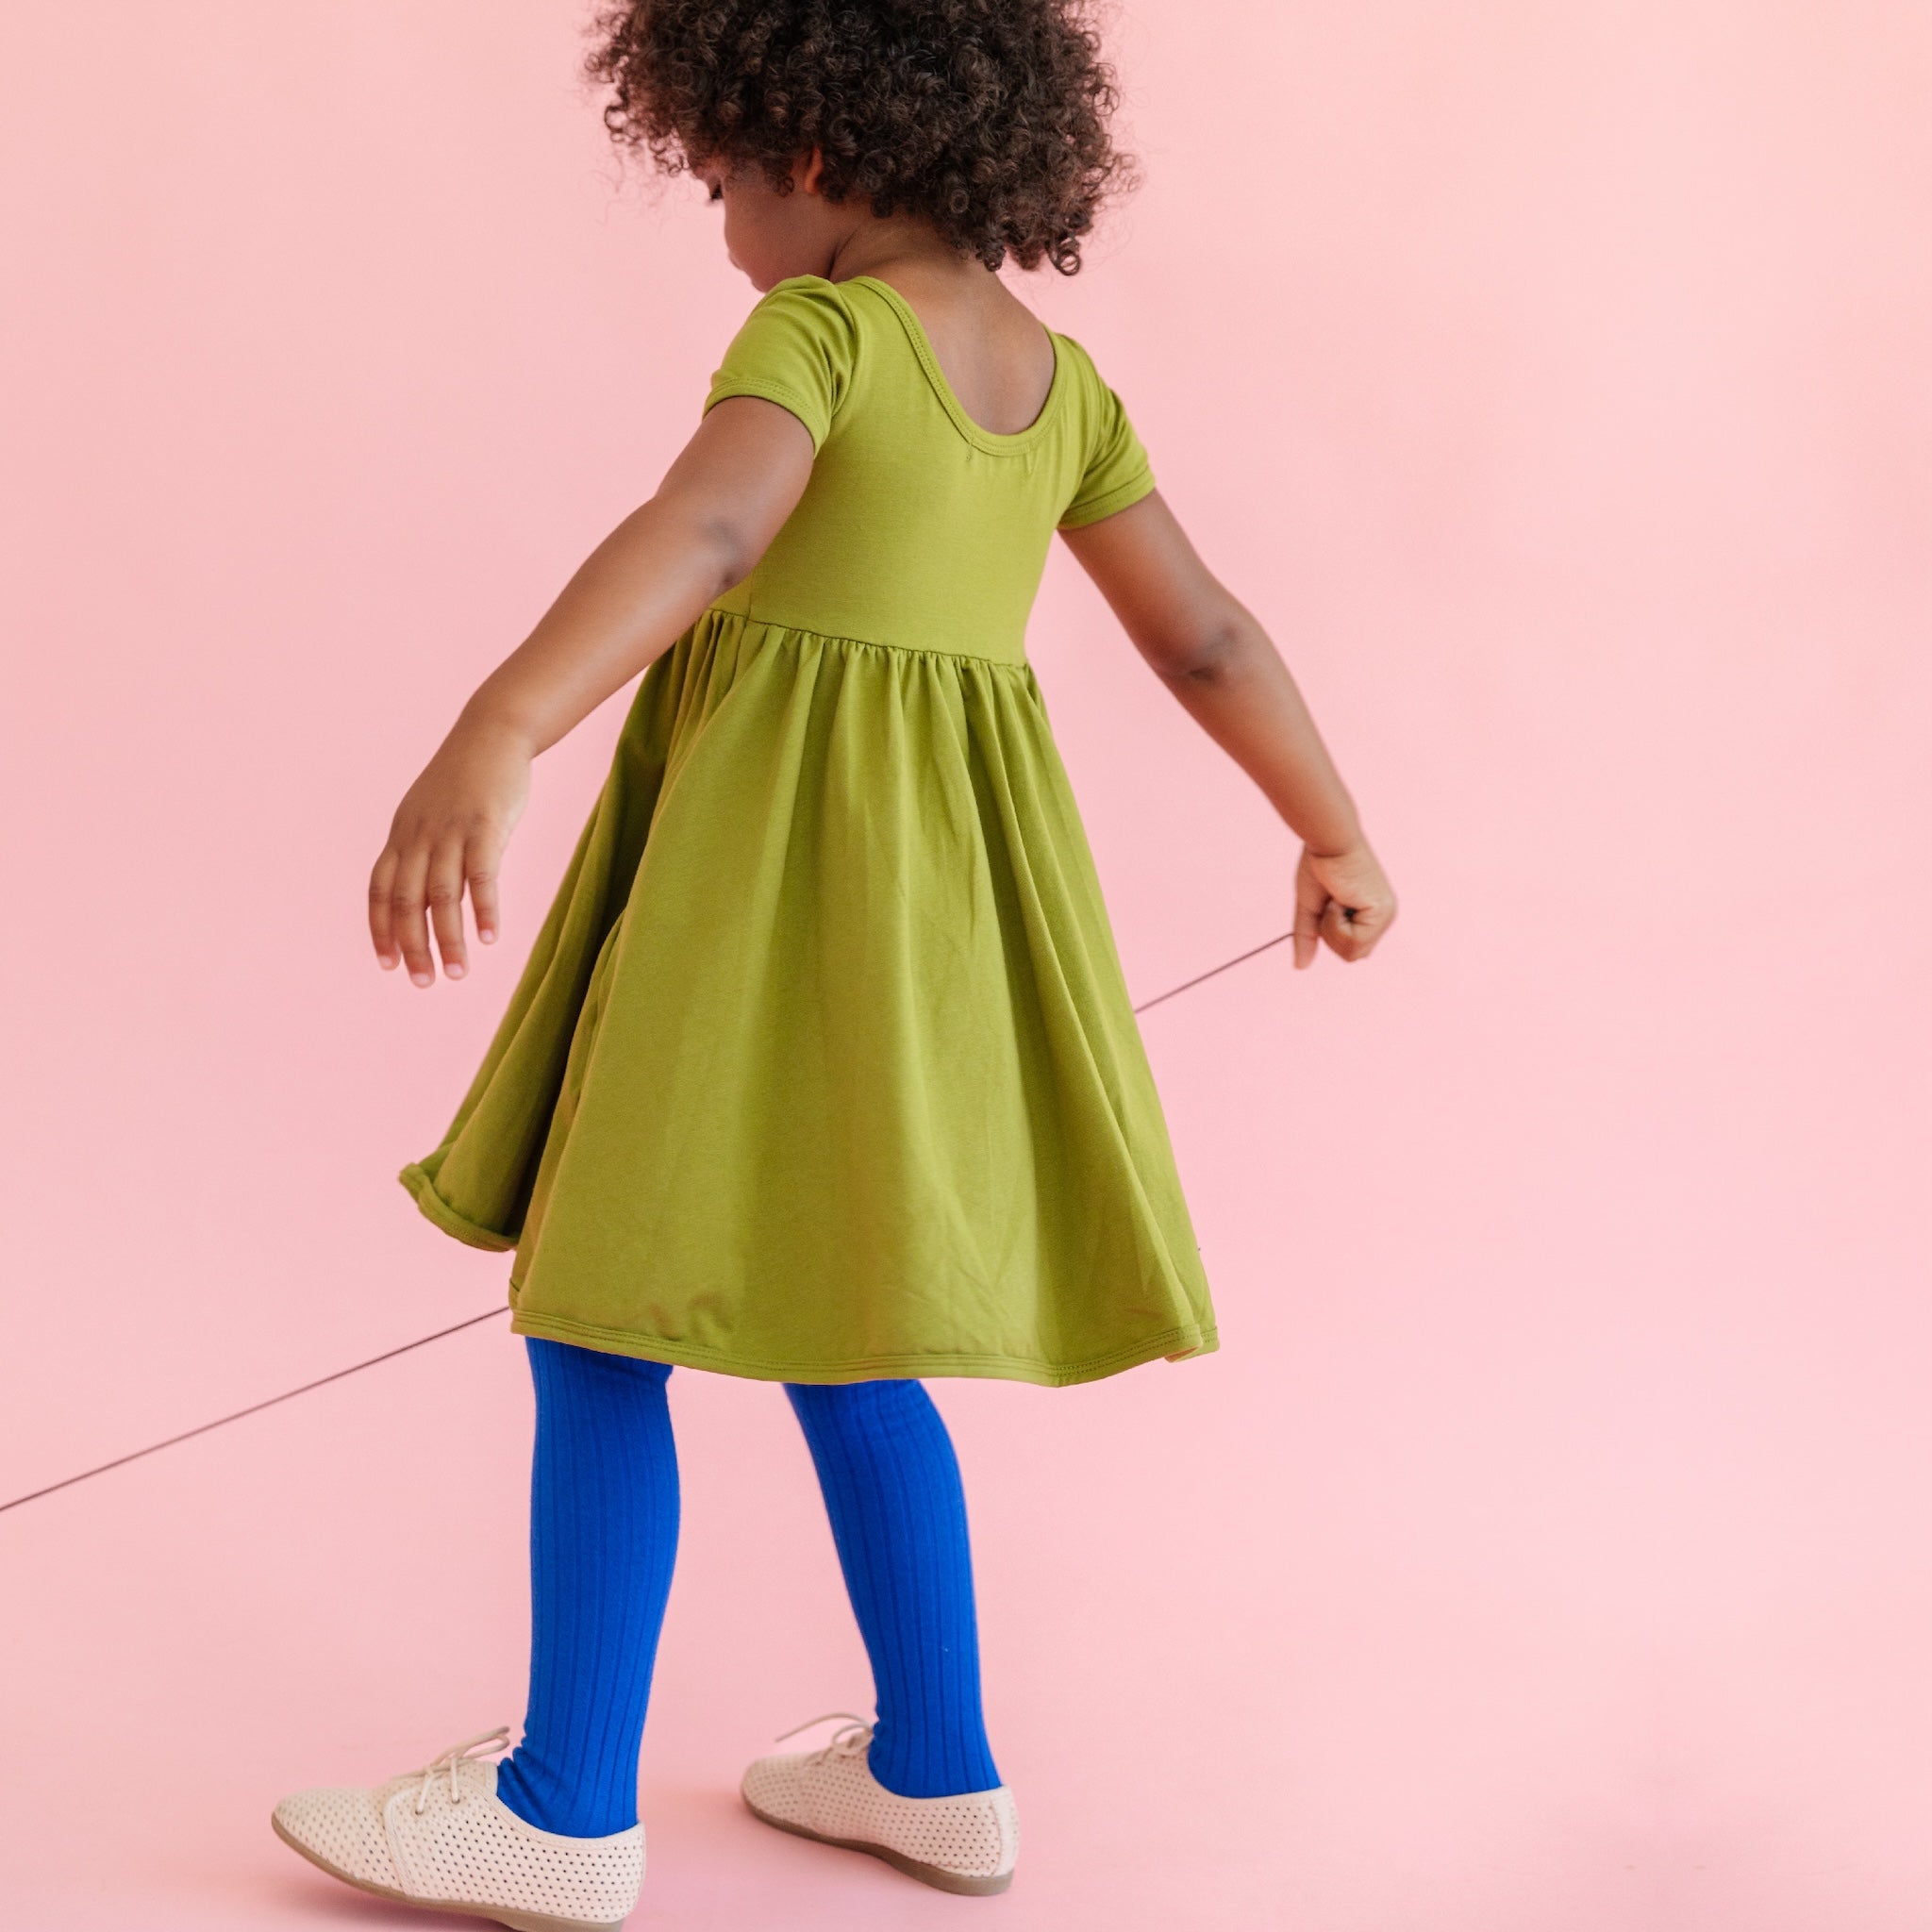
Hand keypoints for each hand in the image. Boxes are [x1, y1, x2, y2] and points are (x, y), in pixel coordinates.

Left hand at [368, 716, 530, 985]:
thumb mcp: (432, 813)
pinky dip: (483, 908)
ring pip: (442, 896)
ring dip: (448, 939)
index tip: (389, 965)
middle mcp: (419, 836)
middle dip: (413, 946)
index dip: (381, 930)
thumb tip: (426, 896)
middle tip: (424, 983)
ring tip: (457, 973)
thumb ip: (425, 850)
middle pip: (407, 902)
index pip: (380, 892)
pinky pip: (481, 875)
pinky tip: (489, 937)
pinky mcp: (485, 826)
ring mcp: (451, 831)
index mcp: (403, 836)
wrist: (491, 734)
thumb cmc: (465, 779)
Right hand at [1293, 841, 1395, 968]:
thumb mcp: (1311, 908)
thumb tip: (1301, 966)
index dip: (1331, 934)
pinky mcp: (1381, 913)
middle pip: (1354, 955)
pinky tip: (1339, 898)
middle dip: (1331, 934)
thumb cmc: (1320, 865)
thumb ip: (1308, 936)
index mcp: (1372, 915)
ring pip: (1352, 953)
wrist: (1328, 841)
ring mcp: (1385, 916)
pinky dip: (1335, 923)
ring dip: (1332, 928)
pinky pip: (1351, 942)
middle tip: (1331, 903)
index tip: (1329, 904)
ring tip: (1335, 899)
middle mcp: (1383, 917)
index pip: (1351, 949)